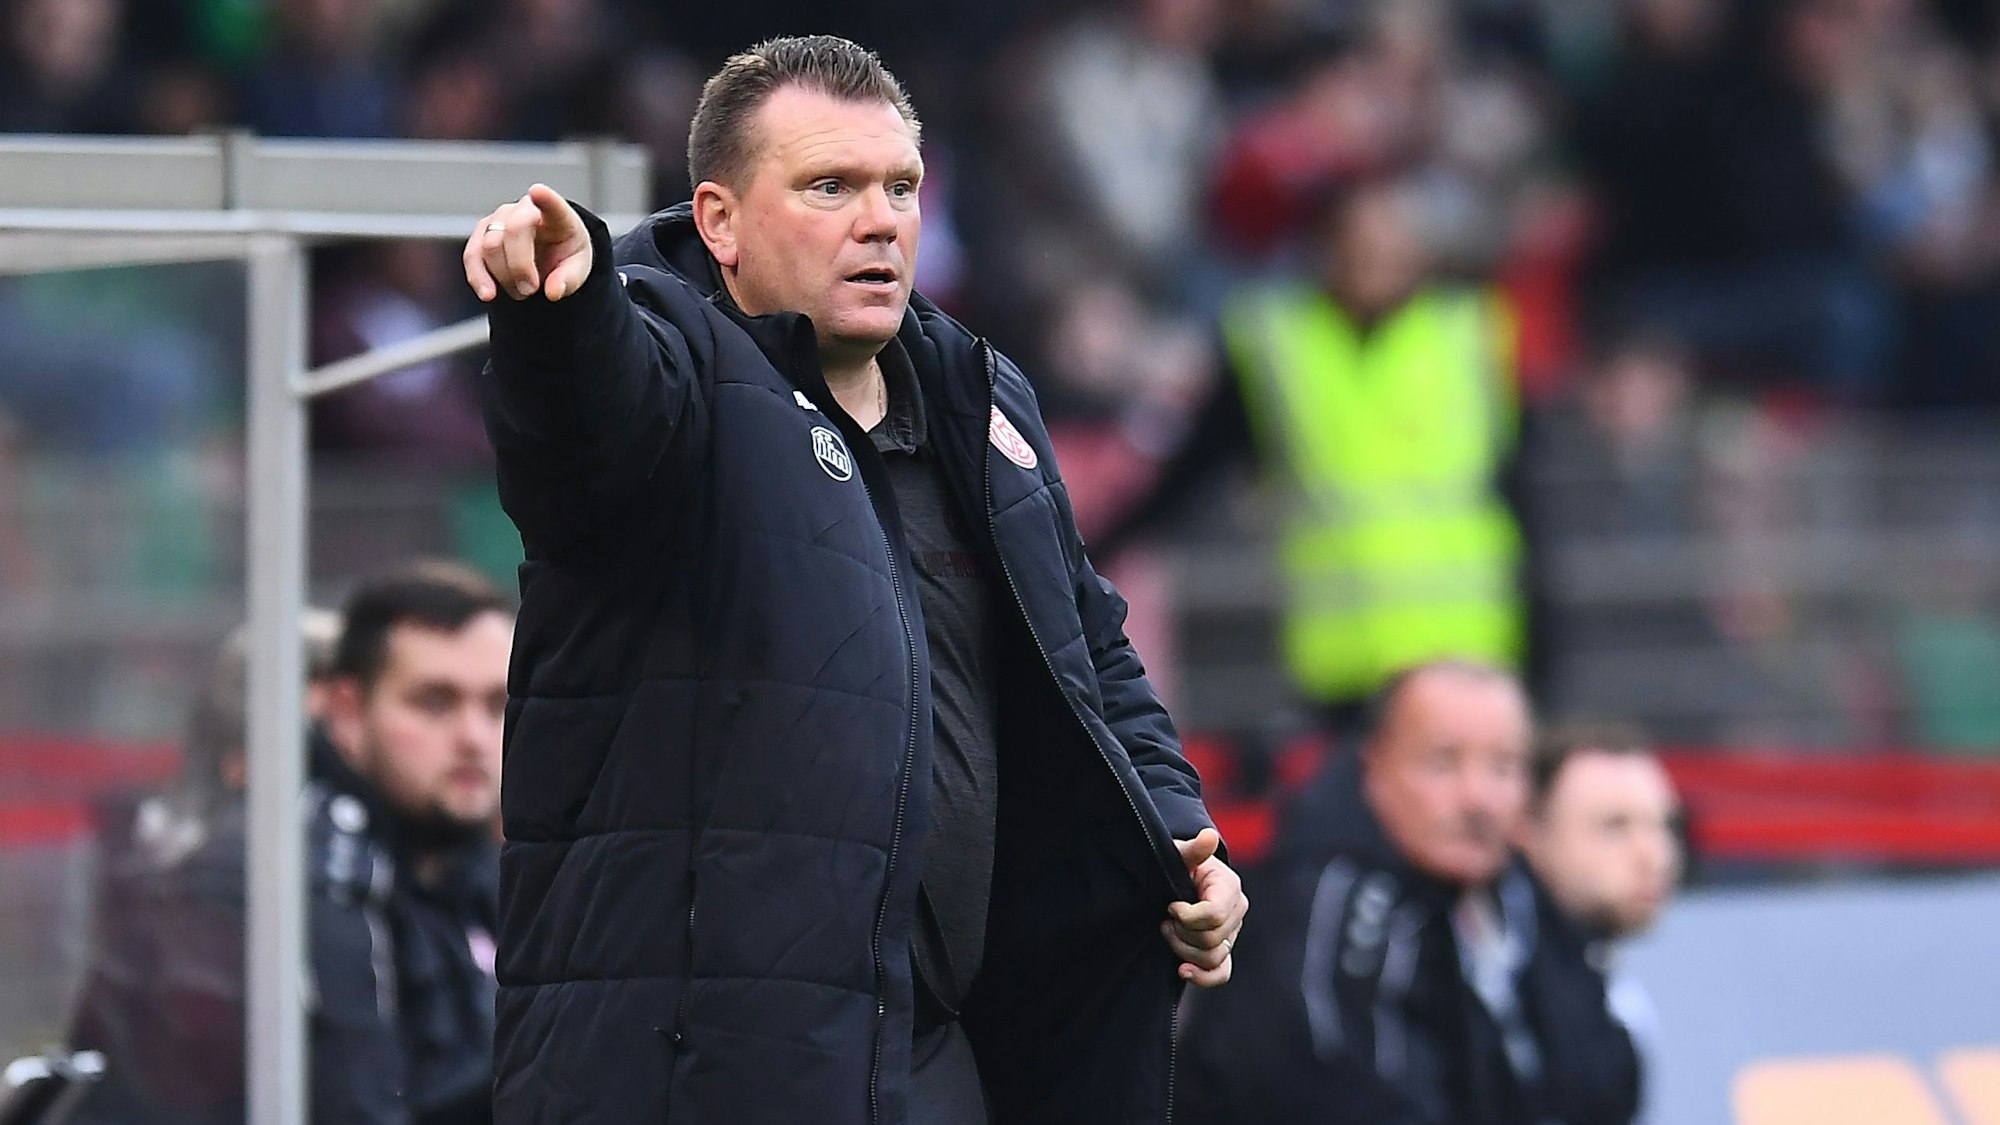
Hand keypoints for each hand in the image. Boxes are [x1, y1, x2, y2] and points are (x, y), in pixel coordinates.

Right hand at [463, 183, 593, 302]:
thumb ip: (568, 280)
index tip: (538, 192)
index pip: (551, 203)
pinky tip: (488, 293)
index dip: (545, 198)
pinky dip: (478, 277)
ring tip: (521, 291)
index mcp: (556, 214)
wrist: (547, 258)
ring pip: (490, 246)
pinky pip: (472, 255)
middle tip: (531, 290)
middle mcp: (524, 210)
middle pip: (513, 230)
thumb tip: (553, 291)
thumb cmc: (564, 256)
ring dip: (504, 276)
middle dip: (519, 266)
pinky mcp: (481, 235)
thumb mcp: (577, 270)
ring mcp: (500, 219)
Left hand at [1162, 828, 1246, 987]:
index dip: (1187, 916)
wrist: (1175, 879)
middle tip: (1165, 918)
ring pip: (1212, 958)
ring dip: (1183, 950)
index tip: (1170, 906)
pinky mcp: (1223, 950)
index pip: (1214, 915)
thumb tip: (1209, 837)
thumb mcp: (1179, 854)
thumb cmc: (1177, 864)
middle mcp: (1236, 911)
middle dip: (1182, 933)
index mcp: (1229, 887)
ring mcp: (1231, 934)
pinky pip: (1221, 973)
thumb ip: (1192, 851)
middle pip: (1212, 940)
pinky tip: (1183, 971)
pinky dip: (1204, 977)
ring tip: (1168, 931)